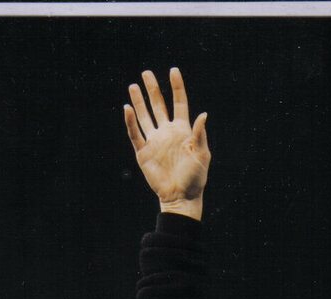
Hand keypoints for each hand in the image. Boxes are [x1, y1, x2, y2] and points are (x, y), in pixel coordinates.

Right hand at [124, 68, 209, 219]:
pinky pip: (135, 134)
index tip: (173, 71)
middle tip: (146, 73)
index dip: (176, 87)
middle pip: (158, 105)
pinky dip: (130, 122)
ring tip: (133, 85)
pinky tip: (127, 108)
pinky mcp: (144, 152)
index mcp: (182, 130)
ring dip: (139, 102)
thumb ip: (200, 134)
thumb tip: (203, 114)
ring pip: (145, 116)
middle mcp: (167, 132)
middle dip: (153, 89)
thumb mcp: (202, 155)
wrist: (181, 197)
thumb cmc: (195, 178)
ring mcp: (154, 141)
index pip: (179, 103)